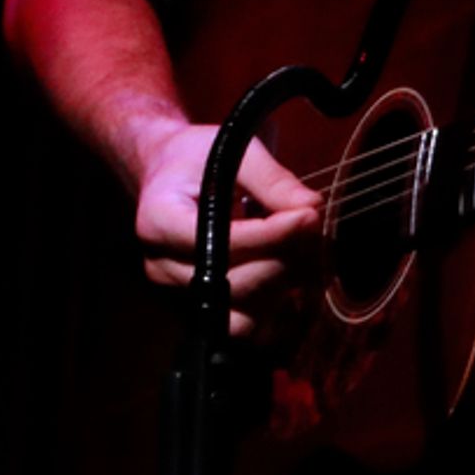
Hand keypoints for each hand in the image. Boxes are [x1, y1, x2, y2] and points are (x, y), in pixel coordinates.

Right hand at [134, 122, 321, 337]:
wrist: (165, 172)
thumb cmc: (195, 156)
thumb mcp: (231, 149)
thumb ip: (271, 179)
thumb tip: (312, 207)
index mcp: (159, 221)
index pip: (221, 242)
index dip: (272, 234)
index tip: (309, 216)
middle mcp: (161, 266)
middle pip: (233, 284)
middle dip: (284, 258)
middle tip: (315, 229)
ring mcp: (176, 293)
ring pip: (240, 316)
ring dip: (283, 287)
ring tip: (307, 251)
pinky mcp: (195, 308)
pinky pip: (241, 325)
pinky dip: (274, 308)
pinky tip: (293, 274)